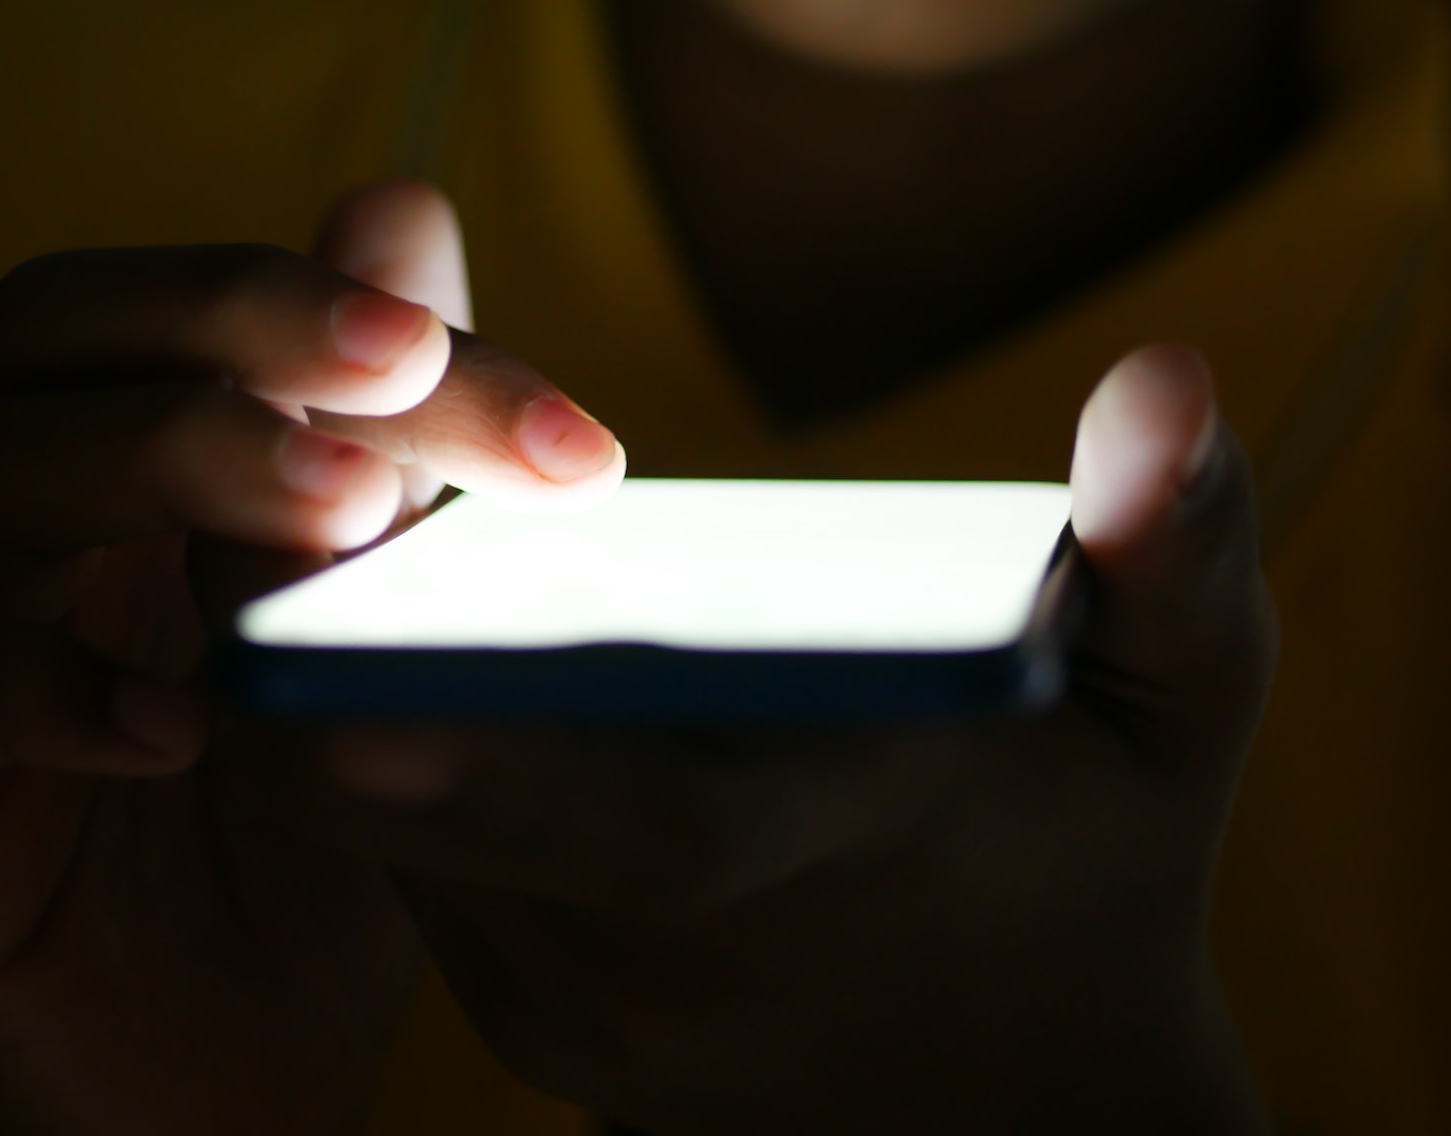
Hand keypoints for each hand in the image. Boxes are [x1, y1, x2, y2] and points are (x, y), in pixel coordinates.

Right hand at [0, 182, 624, 1135]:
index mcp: (152, 470)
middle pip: (50, 325)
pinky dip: (29, 687)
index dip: (353, 306)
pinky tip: (180, 728)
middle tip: (404, 377)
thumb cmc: (323, 841)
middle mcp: (43, 534)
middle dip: (237, 324)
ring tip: (340, 521)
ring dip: (164, 463)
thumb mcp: (391, 637)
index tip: (546, 418)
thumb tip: (404, 202)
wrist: (237, 1080)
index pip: (195, 303)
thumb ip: (398, 444)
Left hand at [262, 345, 1275, 1133]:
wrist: (1004, 1094)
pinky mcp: (504, 993)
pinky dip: (354, 712)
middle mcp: (646, 961)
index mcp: (813, 873)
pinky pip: (381, 840)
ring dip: (321, 653)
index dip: (490, 753)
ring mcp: (554, 993)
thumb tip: (1172, 385)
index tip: (354, 671)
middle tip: (270, 437)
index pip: (632, 833)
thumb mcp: (1175, 716)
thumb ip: (1179, 558)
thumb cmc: (1096, 871)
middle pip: (419, 805)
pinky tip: (365, 582)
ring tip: (308, 469)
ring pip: (366, 813)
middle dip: (321, 629)